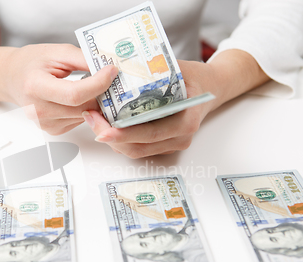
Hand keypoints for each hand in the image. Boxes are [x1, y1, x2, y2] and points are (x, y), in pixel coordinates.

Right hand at [0, 42, 117, 134]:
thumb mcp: (56, 52)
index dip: (98, 84)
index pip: (74, 94)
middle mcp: (39, 110)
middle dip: (102, 93)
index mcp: (36, 87)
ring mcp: (46, 123)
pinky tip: (80, 97)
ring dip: (95, 101)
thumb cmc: (31, 63)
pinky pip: (80, 121)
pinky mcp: (53, 130)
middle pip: (83, 108)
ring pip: (85, 116)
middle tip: (110, 78)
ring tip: (92, 85)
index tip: (112, 71)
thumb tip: (108, 67)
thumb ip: (82, 59)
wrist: (12, 78)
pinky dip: (86, 109)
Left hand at [81, 49, 269, 157]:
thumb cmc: (194, 77)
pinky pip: (139, 147)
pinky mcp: (165, 145)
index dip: (122, 134)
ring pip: (135, 151)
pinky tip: (108, 124)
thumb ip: (151, 73)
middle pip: (138, 147)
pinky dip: (122, 139)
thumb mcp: (176, 69)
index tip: (101, 129)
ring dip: (113, 139)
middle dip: (110, 137)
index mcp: (185, 121)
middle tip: (91, 119)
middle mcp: (180, 138)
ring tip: (95, 120)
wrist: (212, 87)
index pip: (149, 134)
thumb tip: (118, 70)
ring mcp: (173, 144)